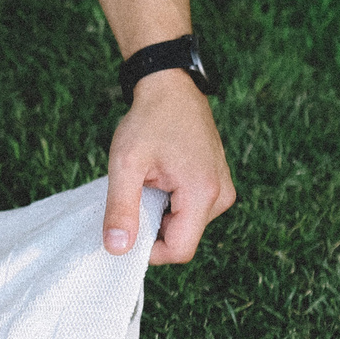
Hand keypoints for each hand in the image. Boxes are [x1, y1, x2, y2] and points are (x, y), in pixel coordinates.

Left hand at [102, 69, 236, 264]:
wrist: (170, 87)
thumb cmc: (149, 120)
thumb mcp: (126, 164)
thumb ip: (121, 208)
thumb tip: (117, 249)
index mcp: (203, 193)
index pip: (179, 250)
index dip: (148, 251)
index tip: (126, 228)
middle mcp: (221, 196)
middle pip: (182, 240)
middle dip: (153, 228)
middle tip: (136, 194)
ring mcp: (222, 190)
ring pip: (185, 227)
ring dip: (161, 215)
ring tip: (149, 181)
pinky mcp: (217, 184)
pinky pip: (191, 212)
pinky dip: (170, 204)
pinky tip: (159, 179)